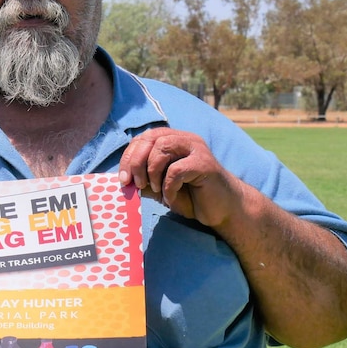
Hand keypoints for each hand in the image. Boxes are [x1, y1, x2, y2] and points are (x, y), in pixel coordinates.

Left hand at [118, 128, 242, 228]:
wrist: (222, 209)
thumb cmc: (192, 197)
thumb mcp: (161, 188)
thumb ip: (145, 181)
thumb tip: (124, 179)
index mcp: (174, 140)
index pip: (144, 138)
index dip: (129, 156)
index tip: (123, 179)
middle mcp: (185, 139)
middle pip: (150, 138)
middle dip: (136, 162)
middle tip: (137, 184)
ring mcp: (197, 149)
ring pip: (162, 148)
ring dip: (152, 172)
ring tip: (155, 190)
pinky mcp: (205, 163)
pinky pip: (176, 170)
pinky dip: (167, 187)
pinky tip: (170, 197)